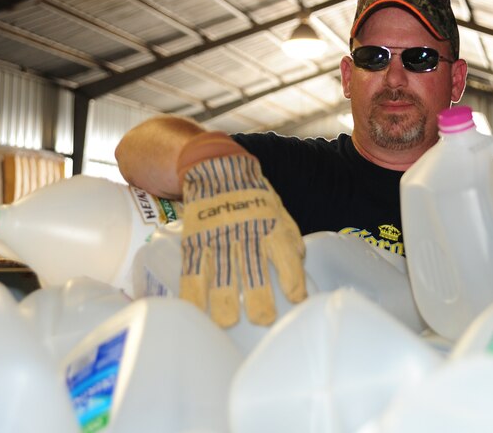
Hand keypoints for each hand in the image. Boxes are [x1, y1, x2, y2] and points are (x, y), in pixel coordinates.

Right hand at [178, 133, 305, 326]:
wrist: (217, 168)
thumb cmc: (253, 194)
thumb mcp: (277, 209)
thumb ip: (288, 235)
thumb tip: (299, 260)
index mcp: (269, 224)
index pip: (284, 253)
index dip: (292, 278)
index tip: (298, 299)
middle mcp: (245, 230)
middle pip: (252, 267)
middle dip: (258, 296)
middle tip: (263, 320)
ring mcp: (218, 235)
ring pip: (221, 270)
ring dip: (224, 299)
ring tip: (227, 323)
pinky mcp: (196, 238)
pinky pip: (193, 267)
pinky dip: (193, 290)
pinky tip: (195, 309)